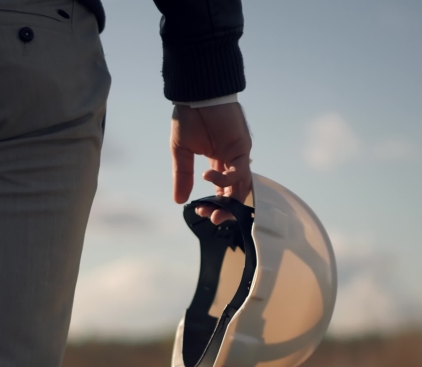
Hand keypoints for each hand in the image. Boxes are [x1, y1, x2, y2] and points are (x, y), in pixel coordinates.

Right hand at [170, 102, 252, 223]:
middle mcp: (231, 161)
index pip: (222, 190)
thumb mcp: (181, 152)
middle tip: (213, 217)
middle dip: (225, 209)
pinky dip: (226, 178)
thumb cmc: (189, 118)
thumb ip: (182, 176)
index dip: (214, 204)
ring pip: (242, 185)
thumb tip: (179, 201)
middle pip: (236, 192)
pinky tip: (209, 176)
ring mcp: (238, 155)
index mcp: (217, 162)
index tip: (200, 211)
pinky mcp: (243, 147)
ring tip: (214, 205)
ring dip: (229, 199)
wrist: (196, 95)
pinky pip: (240, 170)